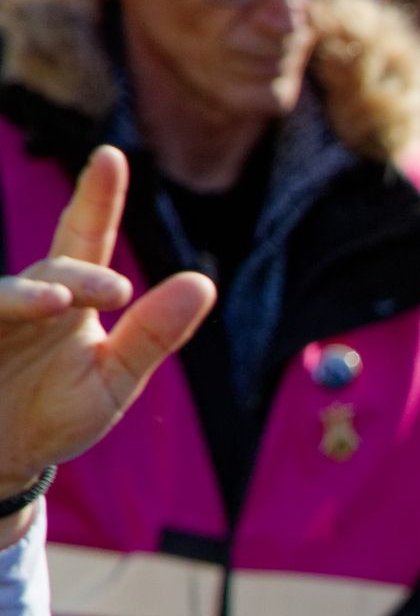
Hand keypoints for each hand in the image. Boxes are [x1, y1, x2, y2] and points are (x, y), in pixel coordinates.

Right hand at [0, 147, 215, 502]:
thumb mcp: (115, 380)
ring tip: (57, 302)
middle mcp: (28, 299)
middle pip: (53, 268)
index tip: (110, 156)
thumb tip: (204, 282)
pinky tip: (14, 312)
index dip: (97, 199)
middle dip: (80, 275)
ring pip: (2, 295)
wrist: (2, 459)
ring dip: (26, 295)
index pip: (85, 239)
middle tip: (116, 292)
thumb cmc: (55, 413)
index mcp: (69, 299)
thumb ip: (154, 334)